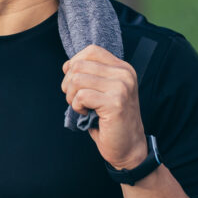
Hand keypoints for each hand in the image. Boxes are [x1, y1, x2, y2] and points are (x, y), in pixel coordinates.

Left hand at [61, 45, 146, 169]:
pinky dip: (77, 107)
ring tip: (81, 106)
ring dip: (71, 96)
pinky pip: (81, 96)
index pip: (91, 50)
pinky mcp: (115, 103)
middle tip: (75, 99)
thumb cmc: (111, 120)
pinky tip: (86, 114)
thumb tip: (68, 65)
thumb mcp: (103, 90)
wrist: (128, 147)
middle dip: (68, 84)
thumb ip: (91, 74)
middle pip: (79, 65)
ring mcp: (122, 87)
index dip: (75, 64)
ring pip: (77, 79)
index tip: (74, 82)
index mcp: (123, 68)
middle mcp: (124, 74)